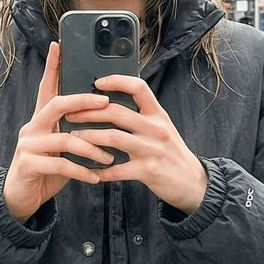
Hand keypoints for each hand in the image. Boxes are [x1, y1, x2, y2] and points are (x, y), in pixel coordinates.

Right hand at [2, 43, 115, 222]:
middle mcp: (32, 127)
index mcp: (41, 120)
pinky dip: (81, 171)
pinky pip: (60, 164)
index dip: (52, 66)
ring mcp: (27, 145)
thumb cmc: (46, 171)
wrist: (20, 199)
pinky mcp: (28, 165)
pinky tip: (95, 177)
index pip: (46, 87)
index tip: (59, 45)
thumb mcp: (61, 148)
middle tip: (106, 103)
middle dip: (83, 101)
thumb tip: (102, 117)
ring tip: (110, 158)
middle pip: (56, 104)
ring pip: (63, 138)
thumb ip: (74, 132)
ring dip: (91, 148)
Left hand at [66, 75, 208, 214]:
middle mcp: (155, 128)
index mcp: (158, 114)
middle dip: (89, 112)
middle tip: (70, 114)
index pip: (138, 87)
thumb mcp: (162, 127)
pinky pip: (117, 169)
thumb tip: (110, 104)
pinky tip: (89, 169)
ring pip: (113, 137)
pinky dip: (100, 170)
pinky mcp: (147, 171)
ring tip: (73, 137)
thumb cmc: (170, 152)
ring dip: (88, 137)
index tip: (97, 82)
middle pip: (117, 112)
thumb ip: (142, 116)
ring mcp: (151, 149)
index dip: (116, 81)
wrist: (192, 182)